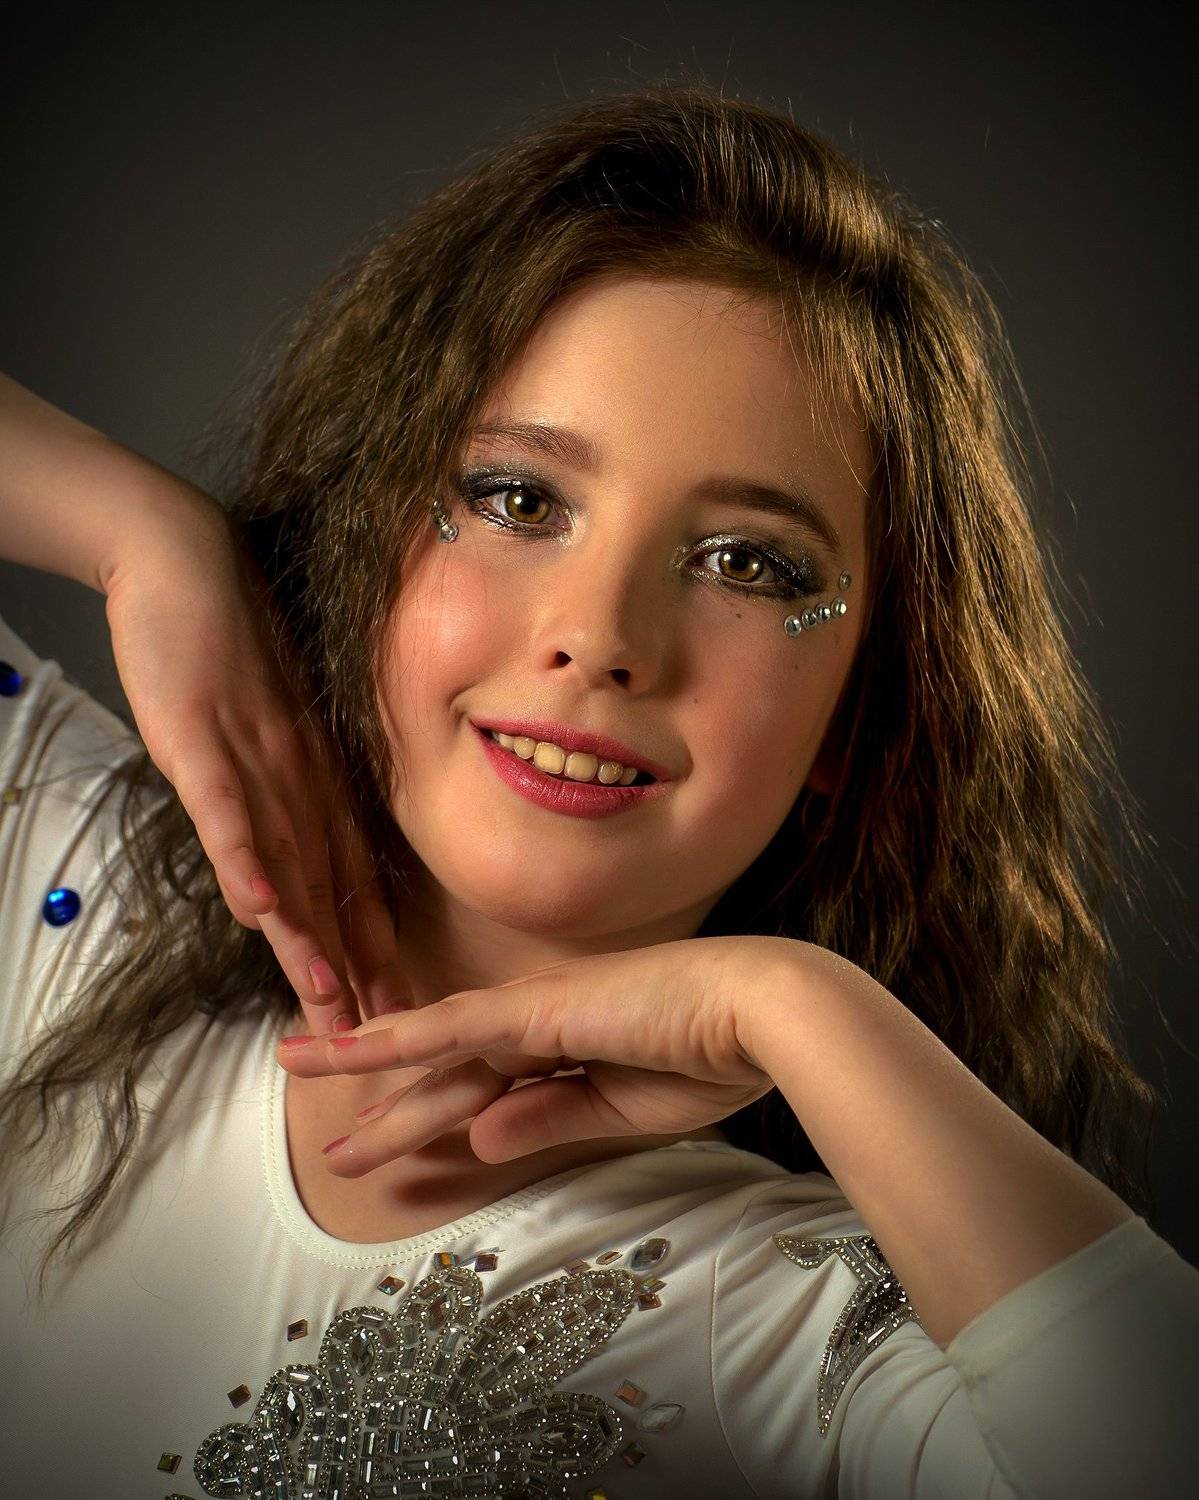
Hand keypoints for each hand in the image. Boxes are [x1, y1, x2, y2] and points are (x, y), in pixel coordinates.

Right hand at [103, 501, 408, 1034]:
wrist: (191, 565)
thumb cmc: (230, 649)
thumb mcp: (267, 733)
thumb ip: (281, 792)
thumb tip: (292, 853)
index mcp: (317, 785)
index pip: (352, 882)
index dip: (374, 950)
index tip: (397, 1011)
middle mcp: (300, 784)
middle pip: (331, 892)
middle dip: (356, 970)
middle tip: (382, 1039)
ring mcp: (256, 765)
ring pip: (290, 865)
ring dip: (312, 938)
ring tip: (333, 1005)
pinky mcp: (206, 742)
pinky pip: (230, 811)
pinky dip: (245, 862)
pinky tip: (260, 912)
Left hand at [275, 935, 796, 1173]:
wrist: (764, 1014)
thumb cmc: (714, 1057)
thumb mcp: (622, 1109)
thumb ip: (549, 1119)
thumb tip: (478, 1138)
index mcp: (568, 1047)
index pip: (486, 1088)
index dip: (438, 1116)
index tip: (401, 1143)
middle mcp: (540, 1023)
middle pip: (447, 1076)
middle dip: (390, 1110)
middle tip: (337, 1144)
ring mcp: (534, 1009)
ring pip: (432, 1049)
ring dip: (365, 1068)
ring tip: (298, 1076)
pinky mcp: (536, 1007)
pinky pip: (449, 1027)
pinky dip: (393, 1039)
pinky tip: (343, 1051)